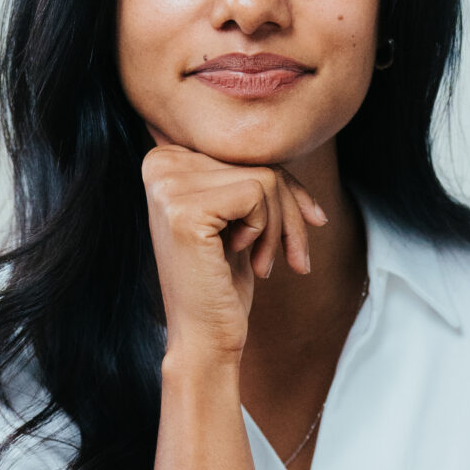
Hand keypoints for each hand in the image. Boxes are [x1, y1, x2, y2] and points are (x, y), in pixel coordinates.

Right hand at [142, 143, 326, 363]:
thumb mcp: (239, 216)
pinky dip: (266, 230)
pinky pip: (258, 192)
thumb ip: (250, 170)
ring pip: (264, 176)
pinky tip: (244, 258)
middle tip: (291, 257)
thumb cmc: (224, 280)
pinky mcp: (184, 207)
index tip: (311, 220)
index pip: (245, 150)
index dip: (285, 186)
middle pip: (256, 158)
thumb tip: (295, 132)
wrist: (204, 337)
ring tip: (262, 262)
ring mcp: (166, 185)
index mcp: (164, 159)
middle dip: (289, 210)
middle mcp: (158, 164)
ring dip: (280, 226)